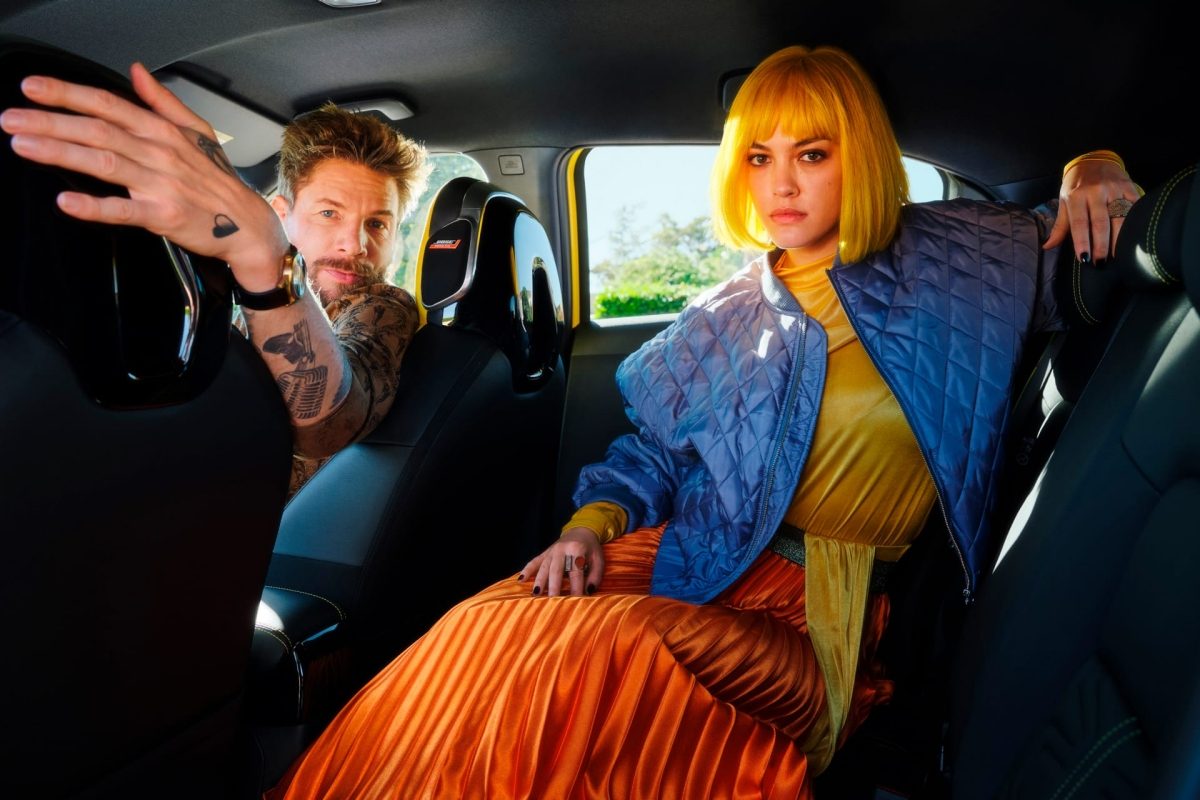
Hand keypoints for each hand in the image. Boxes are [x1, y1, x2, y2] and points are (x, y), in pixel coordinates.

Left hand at [0, 63, 288, 290]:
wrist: (248, 225)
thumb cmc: (218, 181)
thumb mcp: (197, 131)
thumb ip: (162, 101)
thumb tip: (137, 72)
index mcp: (162, 131)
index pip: (108, 104)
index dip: (67, 93)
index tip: (32, 88)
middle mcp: (158, 152)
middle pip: (97, 130)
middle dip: (50, 121)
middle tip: (11, 118)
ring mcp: (160, 184)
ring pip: (103, 162)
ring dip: (60, 152)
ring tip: (23, 146)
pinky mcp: (162, 215)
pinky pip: (123, 210)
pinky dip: (94, 206)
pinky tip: (67, 201)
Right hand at [519, 527, 604, 596]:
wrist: (581, 531)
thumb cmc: (591, 548)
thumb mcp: (599, 559)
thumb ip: (595, 576)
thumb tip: (589, 591)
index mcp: (577, 549)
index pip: (576, 572)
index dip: (577, 587)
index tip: (576, 601)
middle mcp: (561, 549)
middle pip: (556, 570)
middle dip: (554, 586)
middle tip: (553, 601)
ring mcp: (551, 551)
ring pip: (543, 567)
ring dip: (539, 581)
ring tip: (536, 594)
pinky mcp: (544, 553)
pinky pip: (534, 561)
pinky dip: (527, 570)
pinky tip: (520, 580)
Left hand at [1043, 157, 1139, 261]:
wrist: (1094, 160)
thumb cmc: (1076, 185)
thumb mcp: (1063, 202)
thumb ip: (1059, 226)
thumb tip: (1047, 246)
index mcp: (1076, 196)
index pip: (1079, 223)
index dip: (1082, 242)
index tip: (1084, 259)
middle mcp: (1096, 192)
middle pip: (1100, 223)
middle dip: (1101, 245)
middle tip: (1100, 262)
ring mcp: (1114, 189)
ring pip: (1119, 218)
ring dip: (1118, 239)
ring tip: (1116, 255)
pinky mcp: (1129, 187)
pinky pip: (1134, 208)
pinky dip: (1134, 224)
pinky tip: (1132, 238)